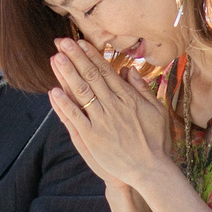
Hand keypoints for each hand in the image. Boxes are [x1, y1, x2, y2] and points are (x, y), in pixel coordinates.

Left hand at [45, 38, 172, 193]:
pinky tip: (54, 91)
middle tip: (61, 41)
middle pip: (91, 76)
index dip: (91, 55)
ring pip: (81, 92)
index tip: (80, 42)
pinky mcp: (93, 138)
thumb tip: (129, 70)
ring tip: (56, 58)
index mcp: (128, 97)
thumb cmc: (157, 142)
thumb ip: (142, 89)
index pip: (105, 71)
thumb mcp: (157, 111)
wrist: (152, 170)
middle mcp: (113, 105)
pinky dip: (65, 104)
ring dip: (67, 74)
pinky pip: (76, 117)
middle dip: (75, 57)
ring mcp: (101, 121)